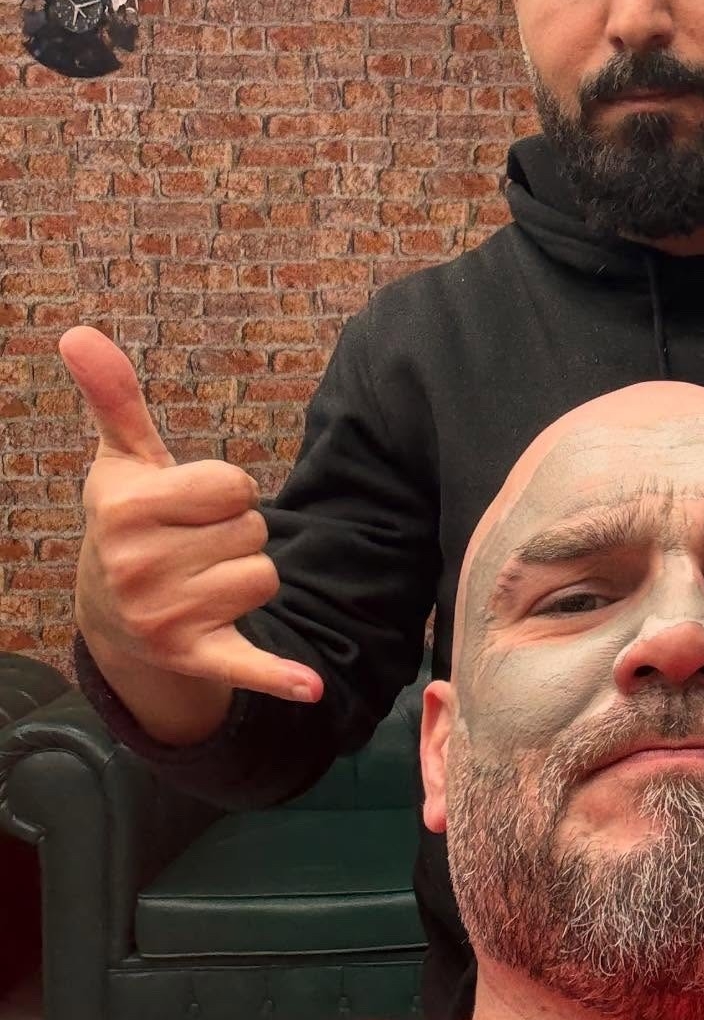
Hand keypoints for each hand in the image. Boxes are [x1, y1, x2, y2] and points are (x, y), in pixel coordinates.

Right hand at [61, 326, 322, 702]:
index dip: (226, 492)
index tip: (191, 507)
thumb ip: (114, 398)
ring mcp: (165, 617)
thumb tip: (78, 332)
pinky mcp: (195, 657)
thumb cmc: (129, 522)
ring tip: (202, 581)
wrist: (109, 616)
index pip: (235, 485)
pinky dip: (278, 677)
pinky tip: (310, 687)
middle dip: (236, 534)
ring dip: (247, 577)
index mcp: (125, 511)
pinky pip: (247, 664)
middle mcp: (138, 567)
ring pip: (265, 577)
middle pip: (255, 531)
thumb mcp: (121, 461)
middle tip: (193, 548)